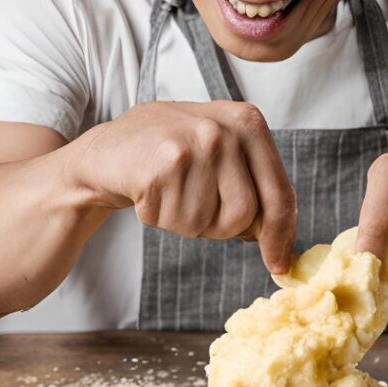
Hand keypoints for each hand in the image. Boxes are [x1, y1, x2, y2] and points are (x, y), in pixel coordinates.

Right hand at [74, 101, 296, 273]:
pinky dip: (161, 217)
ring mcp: (195, 144)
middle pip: (245, 215)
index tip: (278, 265)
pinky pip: (176, 221)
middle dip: (220, 227)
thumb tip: (280, 244)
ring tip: (169, 191)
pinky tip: (150, 191)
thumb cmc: (170, 156)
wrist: (107, 149)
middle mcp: (225, 129)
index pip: (279, 193)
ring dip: (186, 221)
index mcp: (248, 122)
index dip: (280, 235)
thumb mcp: (221, 154)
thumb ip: (254, 187)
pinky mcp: (163, 164)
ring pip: (209, 223)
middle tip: (192, 206)